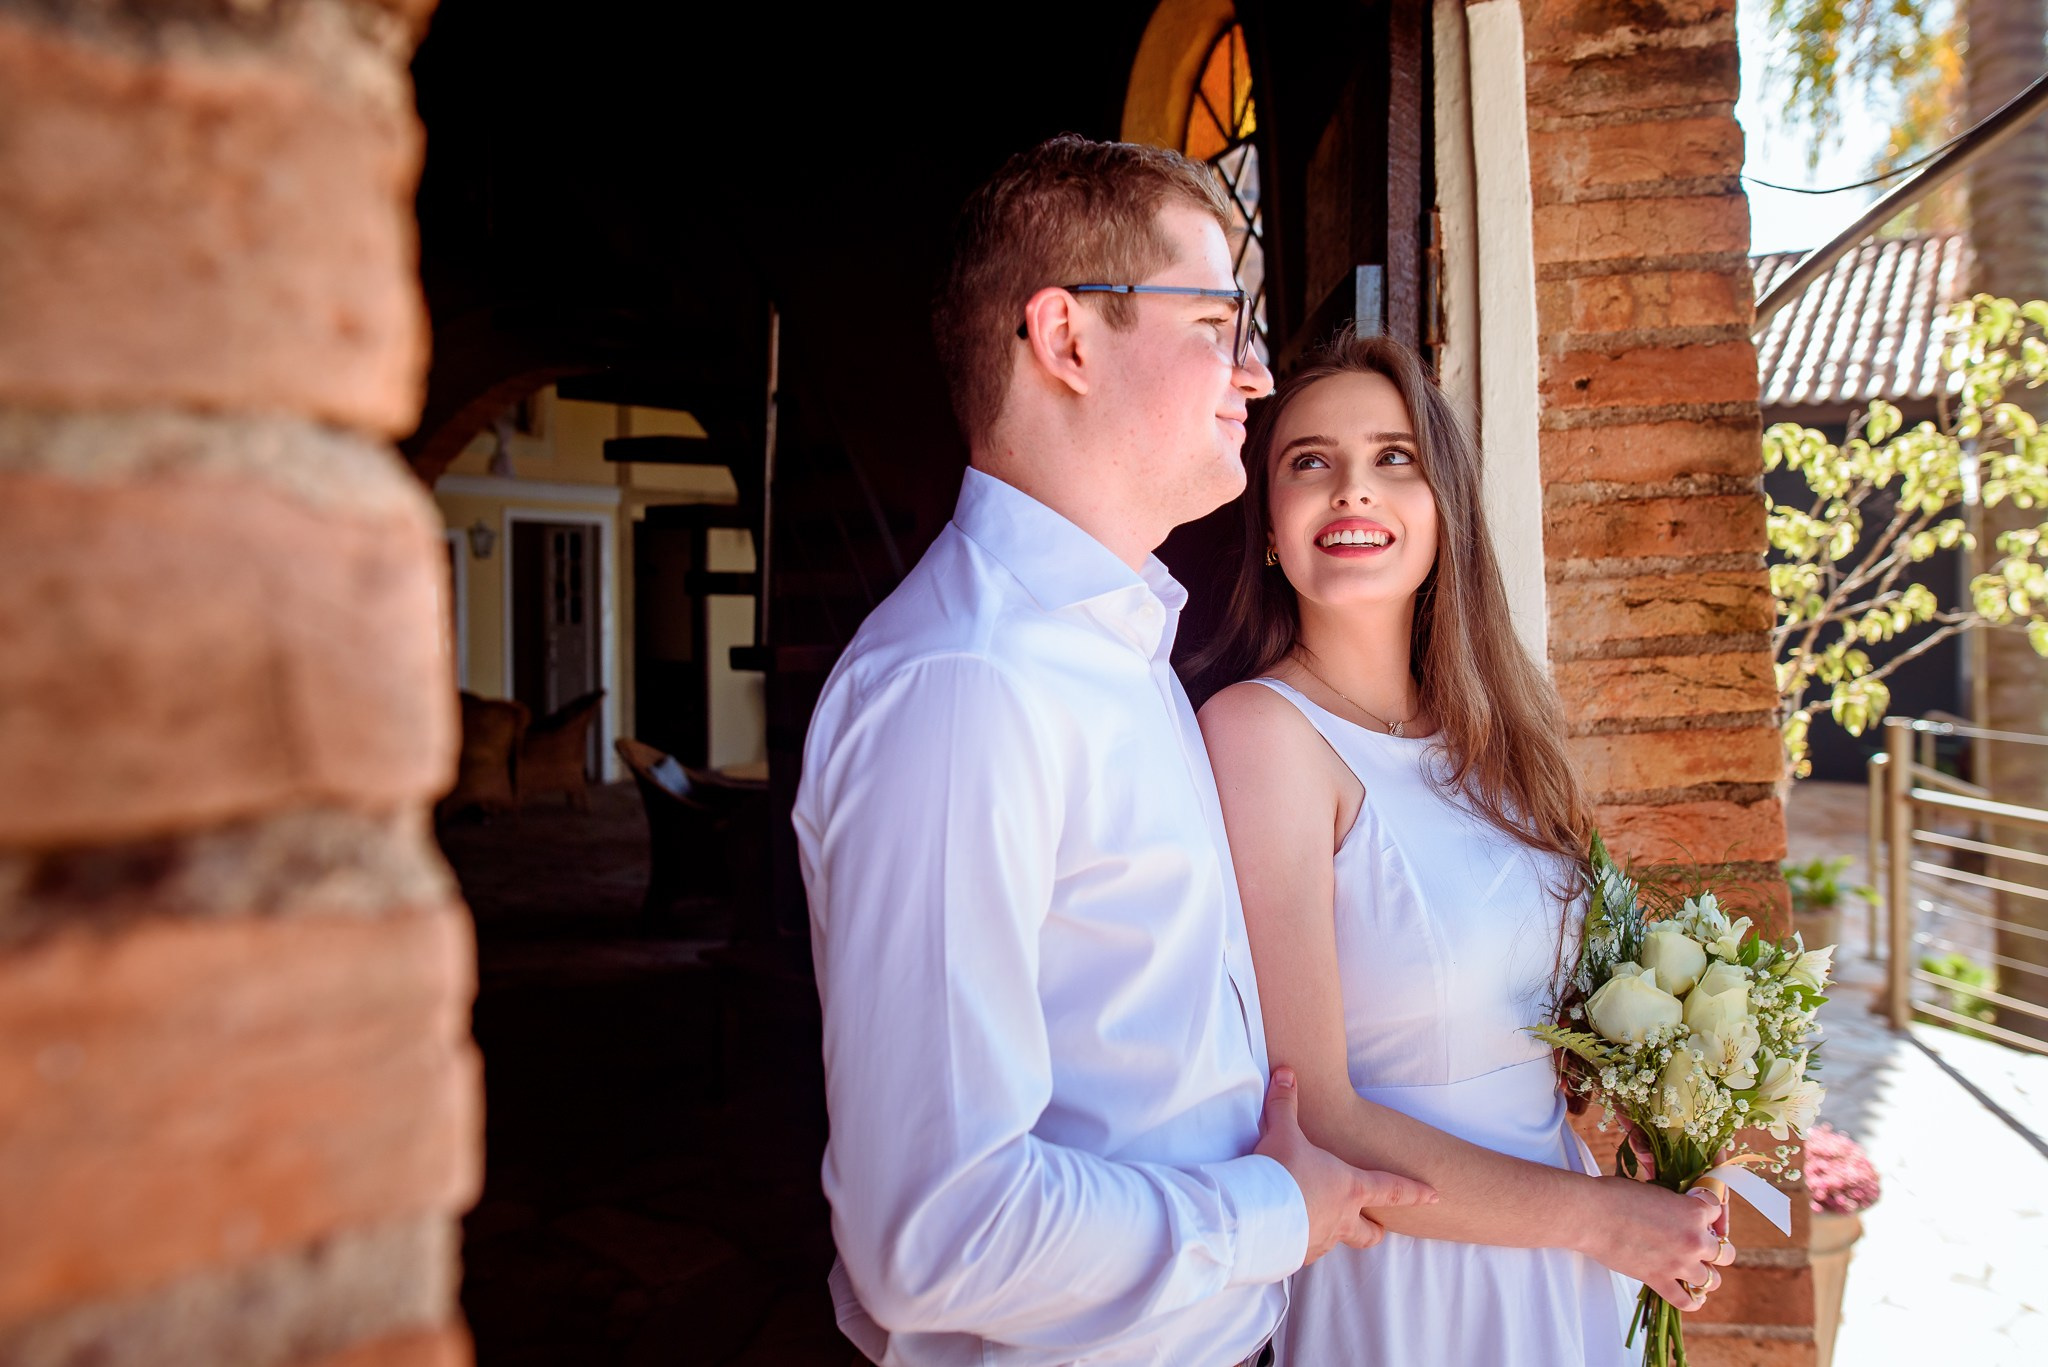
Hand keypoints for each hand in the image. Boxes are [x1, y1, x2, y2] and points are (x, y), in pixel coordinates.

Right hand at [1255, 1066, 1436, 1264]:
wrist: (1254, 1215)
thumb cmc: (1280, 1173)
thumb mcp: (1282, 1132)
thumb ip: (1285, 1104)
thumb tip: (1286, 1073)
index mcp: (1349, 1187)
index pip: (1393, 1190)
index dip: (1415, 1192)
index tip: (1434, 1196)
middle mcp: (1341, 1218)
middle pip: (1369, 1233)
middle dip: (1375, 1230)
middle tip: (1377, 1228)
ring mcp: (1320, 1241)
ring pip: (1335, 1241)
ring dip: (1331, 1232)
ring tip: (1313, 1220)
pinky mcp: (1297, 1256)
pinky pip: (1305, 1250)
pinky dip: (1300, 1242)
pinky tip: (1285, 1233)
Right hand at [1579, 1178, 1735, 1310]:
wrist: (1591, 1214)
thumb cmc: (1615, 1195)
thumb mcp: (1654, 1190)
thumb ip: (1674, 1205)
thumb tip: (1678, 1215)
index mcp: (1694, 1211)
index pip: (1718, 1212)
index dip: (1709, 1214)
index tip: (1700, 1216)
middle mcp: (1694, 1240)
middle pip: (1726, 1253)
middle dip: (1716, 1249)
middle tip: (1700, 1246)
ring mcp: (1679, 1264)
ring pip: (1713, 1280)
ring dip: (1706, 1275)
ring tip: (1694, 1270)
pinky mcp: (1660, 1280)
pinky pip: (1687, 1301)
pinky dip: (1692, 1301)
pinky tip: (1691, 1295)